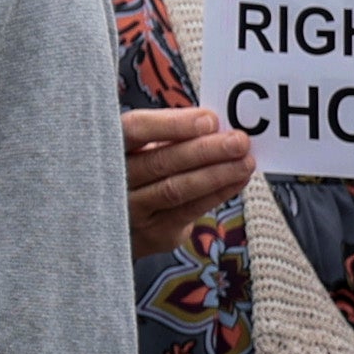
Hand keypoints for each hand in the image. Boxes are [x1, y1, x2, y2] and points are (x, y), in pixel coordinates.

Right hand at [119, 101, 254, 254]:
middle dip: (205, 150)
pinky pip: (189, 211)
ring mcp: (131, 210)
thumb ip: (170, 135)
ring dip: (216, 174)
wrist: (120, 221)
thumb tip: (215, 124)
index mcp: (108, 147)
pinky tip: (237, 181)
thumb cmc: (139, 170)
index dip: (172, 125)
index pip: (135, 131)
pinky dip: (217, 194)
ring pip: (176, 190)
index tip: (209, 120)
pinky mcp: (152, 234)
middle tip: (239, 141)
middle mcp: (112, 180)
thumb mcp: (143, 147)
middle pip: (159, 163)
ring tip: (245, 161)